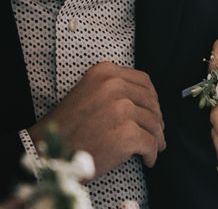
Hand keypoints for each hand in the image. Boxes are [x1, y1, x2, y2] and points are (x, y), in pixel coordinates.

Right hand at [28, 62, 165, 178]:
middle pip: (151, 102)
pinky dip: (152, 153)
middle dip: (157, 119)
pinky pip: (150, 142)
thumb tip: (148, 101)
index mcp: (105, 72)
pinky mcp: (126, 133)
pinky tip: (148, 159)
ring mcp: (121, 108)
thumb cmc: (68, 127)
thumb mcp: (88, 92)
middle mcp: (114, 86)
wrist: (47, 152)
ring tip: (156, 146)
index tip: (154, 110)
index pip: (144, 81)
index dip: (152, 98)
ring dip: (156, 137)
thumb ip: (114, 89)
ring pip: (153, 122)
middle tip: (157, 132)